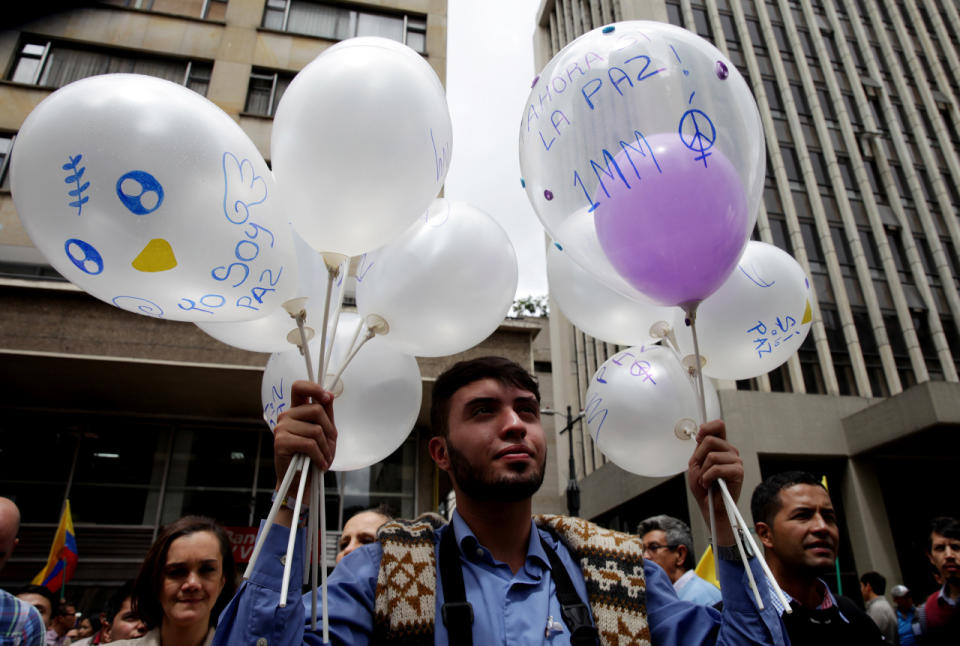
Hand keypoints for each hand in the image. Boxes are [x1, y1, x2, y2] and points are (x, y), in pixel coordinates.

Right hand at [274, 380, 336, 486]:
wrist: (300, 482)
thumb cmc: (313, 456)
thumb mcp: (325, 433)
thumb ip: (326, 414)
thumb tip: (330, 395)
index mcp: (296, 410)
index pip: (299, 387)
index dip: (314, 388)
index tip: (327, 397)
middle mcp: (286, 416)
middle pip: (316, 409)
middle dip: (329, 430)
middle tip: (330, 445)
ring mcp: (281, 428)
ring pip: (315, 430)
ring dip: (326, 447)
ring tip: (325, 458)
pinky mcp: (281, 442)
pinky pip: (309, 444)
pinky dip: (320, 456)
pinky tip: (321, 464)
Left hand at [687, 420, 741, 545]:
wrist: (709, 506)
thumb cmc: (703, 487)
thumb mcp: (696, 464)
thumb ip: (699, 448)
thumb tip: (701, 434)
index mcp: (720, 447)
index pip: (718, 426)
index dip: (707, 427)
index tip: (698, 437)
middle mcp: (730, 451)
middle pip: (710, 440)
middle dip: (699, 457)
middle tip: (700, 470)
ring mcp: (735, 461)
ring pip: (711, 456)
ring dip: (703, 471)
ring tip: (705, 480)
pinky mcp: (738, 472)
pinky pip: (716, 468)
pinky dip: (707, 478)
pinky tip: (709, 484)